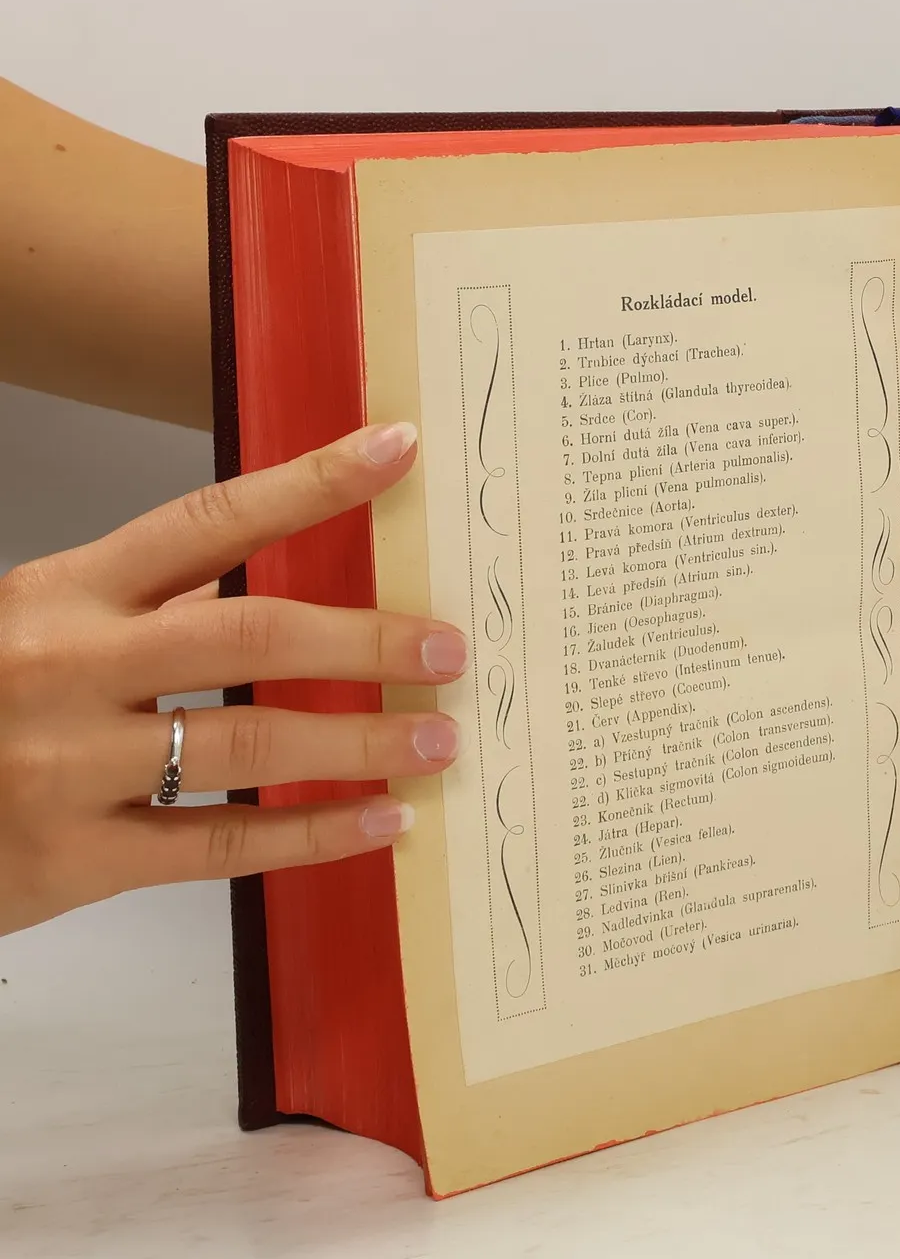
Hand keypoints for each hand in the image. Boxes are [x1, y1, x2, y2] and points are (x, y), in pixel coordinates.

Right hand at [0, 423, 465, 936]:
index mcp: (68, 591)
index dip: (310, 482)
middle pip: (247, 630)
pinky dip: (310, 833)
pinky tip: (381, 821)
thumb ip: (153, 600)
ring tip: (439, 738)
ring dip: (359, 740)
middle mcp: (70, 666)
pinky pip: (217, 844)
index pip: (210, 518)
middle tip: (449, 646)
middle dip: (363, 637)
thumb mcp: (42, 623)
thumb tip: (278, 567)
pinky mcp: (71, 859)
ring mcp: (67, 765)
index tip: (397, 448)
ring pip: (248, 738)